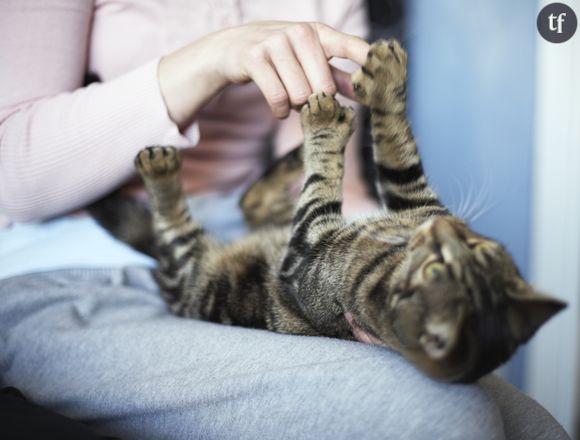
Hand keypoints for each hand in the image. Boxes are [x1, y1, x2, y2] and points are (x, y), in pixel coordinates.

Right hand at [158, 21, 368, 126]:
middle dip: (315, 101)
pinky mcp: (255, 58)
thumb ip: (337, 76)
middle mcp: (301, 33)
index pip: (351, 46)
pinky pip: (278, 98)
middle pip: (323, 87)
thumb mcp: (309, 61)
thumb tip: (363, 92)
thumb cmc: (281, 57)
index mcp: (319, 33)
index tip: (384, 73)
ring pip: (300, 95)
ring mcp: (276, 43)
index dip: (368, 59)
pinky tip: (278, 109)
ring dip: (294, 106)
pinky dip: (279, 111)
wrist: (233, 48)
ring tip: (288, 98)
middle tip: (304, 97)